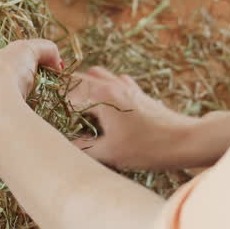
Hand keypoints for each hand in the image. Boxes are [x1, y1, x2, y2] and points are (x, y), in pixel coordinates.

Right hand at [67, 67, 199, 170]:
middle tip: (56, 107)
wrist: (185, 140)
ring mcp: (127, 86)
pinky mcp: (138, 92)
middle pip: (80, 77)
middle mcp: (112, 85)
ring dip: (85, 85)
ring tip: (78, 106)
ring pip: (97, 75)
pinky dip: (103, 87)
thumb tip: (63, 146)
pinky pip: (114, 81)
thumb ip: (83, 148)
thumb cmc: (148, 147)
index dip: (54, 97)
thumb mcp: (110, 153)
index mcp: (102, 96)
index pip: (68, 89)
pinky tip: (104, 105)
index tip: (44, 107)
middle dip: (66, 89)